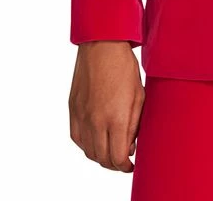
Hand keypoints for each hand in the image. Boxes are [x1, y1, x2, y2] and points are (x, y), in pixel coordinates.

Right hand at [68, 41, 144, 171]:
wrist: (102, 45)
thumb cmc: (124, 66)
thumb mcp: (139, 95)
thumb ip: (135, 124)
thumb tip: (131, 146)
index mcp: (116, 118)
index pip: (118, 157)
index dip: (125, 166)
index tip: (131, 165)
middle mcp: (96, 121)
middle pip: (103, 159)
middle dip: (114, 164)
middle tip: (123, 160)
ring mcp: (82, 116)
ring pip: (88, 151)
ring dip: (100, 156)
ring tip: (111, 151)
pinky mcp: (73, 109)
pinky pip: (77, 138)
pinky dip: (86, 145)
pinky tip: (96, 140)